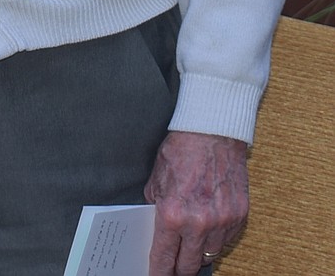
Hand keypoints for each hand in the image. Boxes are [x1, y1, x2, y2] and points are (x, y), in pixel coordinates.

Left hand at [144, 130, 248, 274]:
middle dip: (178, 268)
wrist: (213, 130)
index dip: (158, 271)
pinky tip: (208, 229)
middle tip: (172, 266)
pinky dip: (216, 239)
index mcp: (173, 214)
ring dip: (198, 253)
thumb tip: (154, 224)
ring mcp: (222, 221)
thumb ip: (155, 204)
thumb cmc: (182, 149)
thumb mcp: (157, 176)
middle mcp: (199, 223)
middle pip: (188, 265)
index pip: (164, 257)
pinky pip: (226, 241)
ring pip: (209, 255)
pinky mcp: (239, 216)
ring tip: (190, 246)